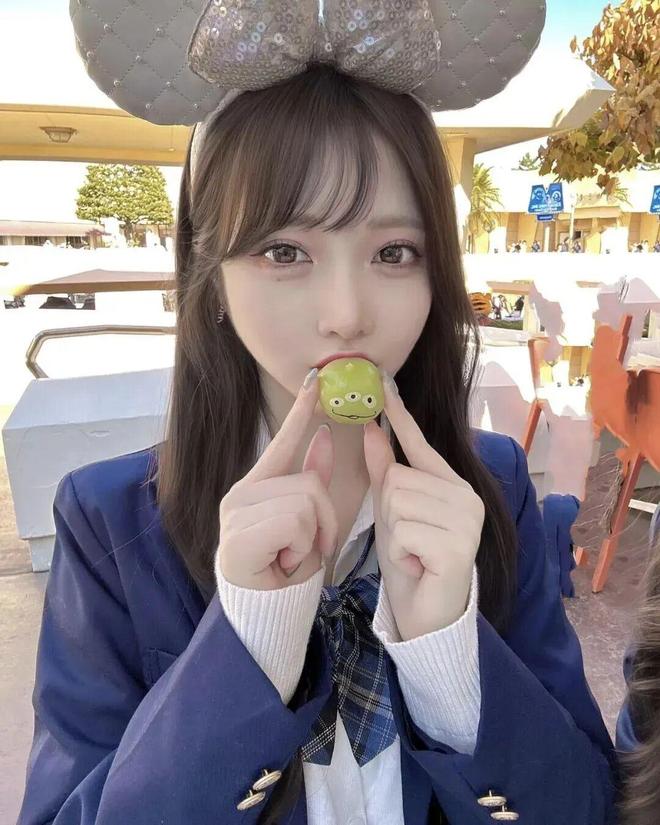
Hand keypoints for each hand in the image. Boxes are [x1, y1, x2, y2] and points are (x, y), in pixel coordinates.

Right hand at [218, 372, 338, 589]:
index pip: (282, 443)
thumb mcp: (306, 520)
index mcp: (255, 486)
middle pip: (309, 484)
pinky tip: (283, 561)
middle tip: (307, 548)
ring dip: (313, 538)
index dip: (300, 412)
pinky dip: (301, 548)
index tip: (315, 381)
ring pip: (305, 504)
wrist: (261, 610)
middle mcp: (240, 494)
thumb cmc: (282, 564)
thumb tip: (326, 435)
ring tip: (293, 556)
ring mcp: (236, 513)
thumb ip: (311, 478)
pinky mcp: (238, 535)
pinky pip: (295, 524)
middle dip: (324, 520)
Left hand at [363, 372, 483, 639]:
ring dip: (395, 534)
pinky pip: (404, 531)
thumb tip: (371, 427)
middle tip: (407, 540)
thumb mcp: (391, 512)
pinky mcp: (459, 547)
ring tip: (413, 553)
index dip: (401, 416)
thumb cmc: (411, 559)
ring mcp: (467, 521)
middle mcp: (467, 496)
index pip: (421, 445)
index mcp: (453, 484)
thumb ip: (385, 471)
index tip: (383, 383)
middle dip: (390, 513)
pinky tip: (418, 566)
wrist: (426, 614)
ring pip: (398, 503)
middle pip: (398, 479)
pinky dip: (401, 553)